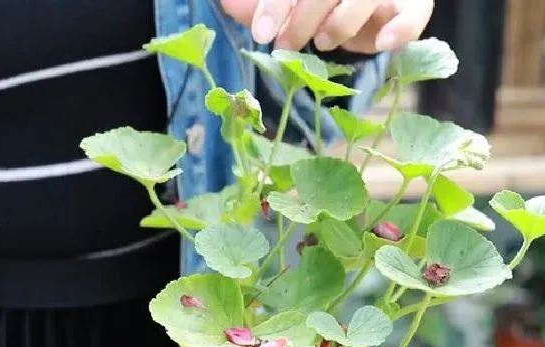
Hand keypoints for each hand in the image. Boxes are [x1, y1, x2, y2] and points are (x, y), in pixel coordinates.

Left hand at [220, 0, 433, 53]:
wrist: (375, 3)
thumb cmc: (323, 1)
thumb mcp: (291, 0)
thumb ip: (259, 1)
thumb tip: (227, 4)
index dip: (277, 4)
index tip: (261, 33)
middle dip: (301, 20)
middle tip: (284, 45)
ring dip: (340, 25)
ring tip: (323, 42)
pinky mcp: (415, 0)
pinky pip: (415, 13)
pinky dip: (402, 29)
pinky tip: (384, 44)